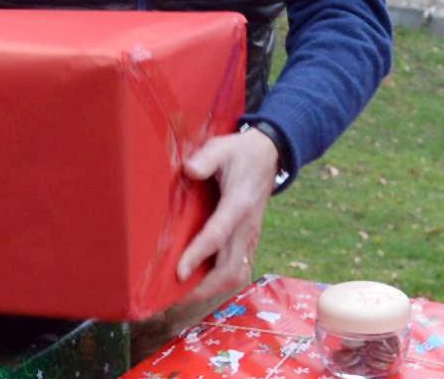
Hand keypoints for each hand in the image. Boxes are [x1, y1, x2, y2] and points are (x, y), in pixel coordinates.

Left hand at [176, 127, 280, 304]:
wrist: (270, 155)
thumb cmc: (240, 153)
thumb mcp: (223, 147)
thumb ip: (206, 159)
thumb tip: (190, 170)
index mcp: (238, 204)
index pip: (217, 236)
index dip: (198, 255)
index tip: (179, 273)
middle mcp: (246, 226)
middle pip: (229, 268)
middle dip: (203, 287)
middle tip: (173, 294)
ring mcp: (250, 236)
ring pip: (236, 274)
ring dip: (211, 288)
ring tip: (183, 295)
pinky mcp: (249, 240)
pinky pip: (238, 269)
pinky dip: (220, 282)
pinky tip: (199, 285)